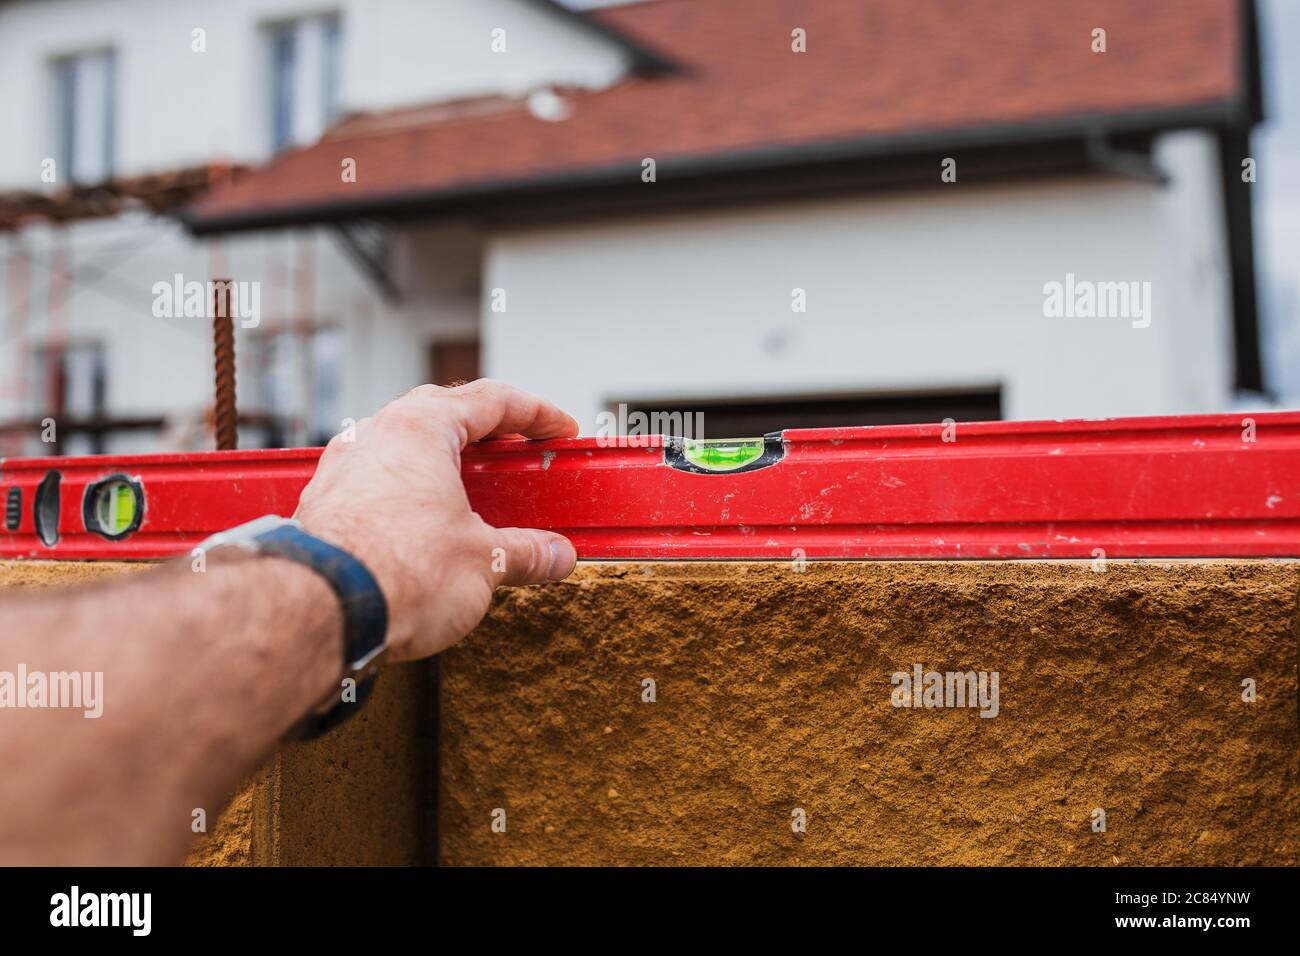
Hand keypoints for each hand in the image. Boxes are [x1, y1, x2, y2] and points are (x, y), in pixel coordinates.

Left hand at [293, 380, 579, 660]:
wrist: (320, 613)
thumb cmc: (396, 573)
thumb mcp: (484, 562)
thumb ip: (526, 551)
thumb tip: (555, 555)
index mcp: (420, 428)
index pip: (491, 400)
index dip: (535, 413)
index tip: (558, 429)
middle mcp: (375, 436)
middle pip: (442, 413)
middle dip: (486, 430)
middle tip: (516, 452)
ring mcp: (342, 470)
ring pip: (402, 446)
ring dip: (442, 461)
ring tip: (472, 491)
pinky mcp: (322, 506)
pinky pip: (376, 481)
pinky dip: (409, 491)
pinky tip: (423, 522)